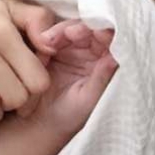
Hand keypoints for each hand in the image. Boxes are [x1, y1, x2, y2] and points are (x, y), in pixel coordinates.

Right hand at [25, 21, 116, 139]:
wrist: (39, 125)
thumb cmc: (68, 117)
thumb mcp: (87, 100)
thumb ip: (101, 79)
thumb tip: (116, 58)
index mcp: (105, 64)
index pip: (109, 41)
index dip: (105, 32)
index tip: (97, 32)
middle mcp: (90, 54)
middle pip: (88, 30)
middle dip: (79, 28)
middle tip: (68, 34)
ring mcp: (70, 50)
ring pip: (68, 30)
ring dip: (59, 31)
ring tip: (48, 42)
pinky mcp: (49, 50)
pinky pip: (49, 36)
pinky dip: (46, 36)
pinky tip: (42, 44)